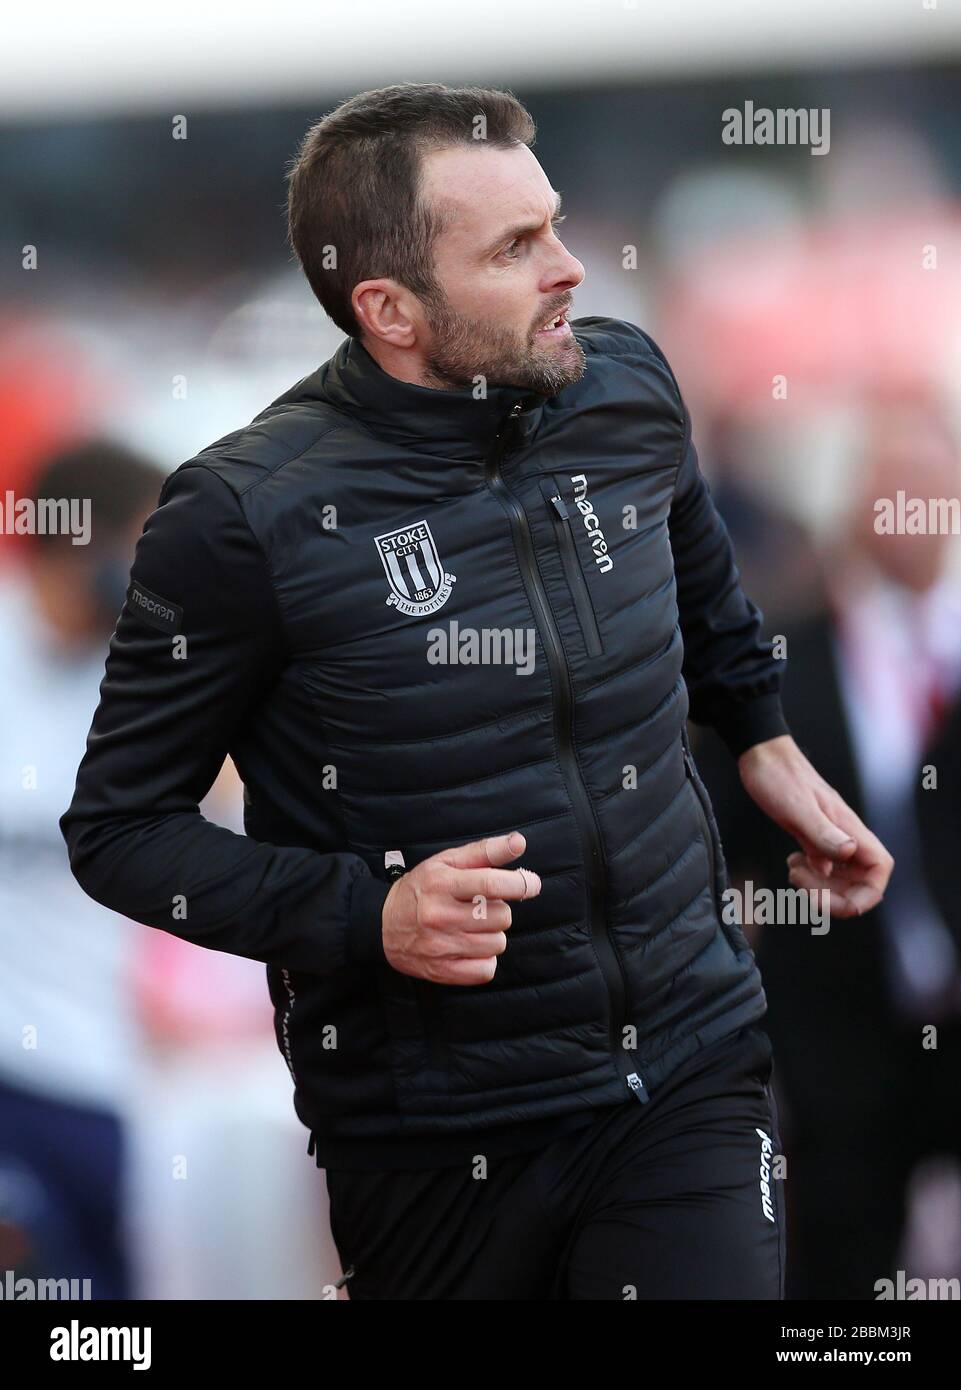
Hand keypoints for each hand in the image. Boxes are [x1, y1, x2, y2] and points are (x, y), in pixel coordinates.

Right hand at [382, 831, 540, 984]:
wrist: (381, 926)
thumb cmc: (421, 889)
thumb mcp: (446, 862)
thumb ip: (485, 851)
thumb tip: (519, 842)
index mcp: (442, 884)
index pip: (492, 884)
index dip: (520, 884)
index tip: (531, 884)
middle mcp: (440, 915)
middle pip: (501, 917)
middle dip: (498, 910)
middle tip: (481, 907)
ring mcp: (440, 946)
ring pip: (497, 943)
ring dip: (492, 935)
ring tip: (473, 927)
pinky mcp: (442, 971)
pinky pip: (486, 970)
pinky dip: (485, 960)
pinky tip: (470, 947)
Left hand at [737, 735, 893, 917]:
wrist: (761, 755)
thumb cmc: (778, 775)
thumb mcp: (797, 806)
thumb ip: (823, 832)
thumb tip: (849, 852)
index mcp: (850, 827)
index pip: (879, 869)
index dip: (865, 894)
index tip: (833, 902)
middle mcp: (845, 834)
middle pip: (860, 881)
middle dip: (835, 896)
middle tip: (800, 883)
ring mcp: (830, 836)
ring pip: (841, 877)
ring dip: (820, 886)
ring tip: (793, 869)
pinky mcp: (813, 836)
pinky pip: (824, 867)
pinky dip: (811, 875)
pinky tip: (792, 861)